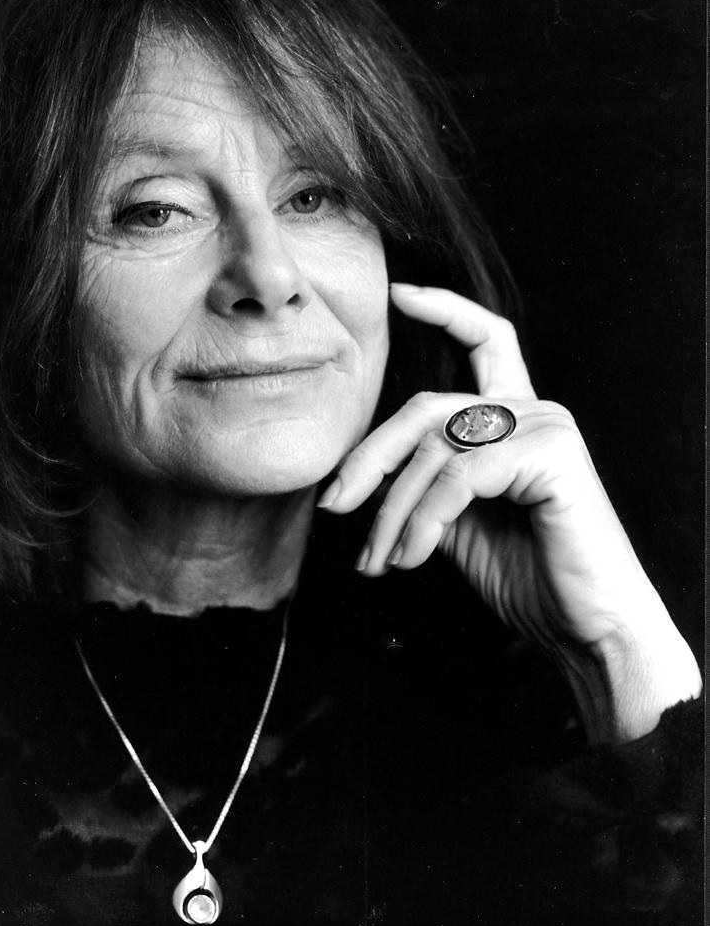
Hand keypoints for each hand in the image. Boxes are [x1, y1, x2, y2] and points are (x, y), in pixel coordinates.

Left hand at [318, 284, 700, 741]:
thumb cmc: (532, 577)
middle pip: (427, 407)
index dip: (444, 309)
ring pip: (434, 449)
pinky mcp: (550, 454)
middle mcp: (534, 411)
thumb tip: (364, 478)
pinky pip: (457, 477)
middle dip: (371, 457)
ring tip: (381, 560)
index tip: (398, 295)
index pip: (486, 340)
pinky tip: (413, 558)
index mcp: (516, 419)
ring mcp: (545, 427)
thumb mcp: (459, 522)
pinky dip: (423, 520)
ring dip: (394, 511)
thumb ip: (425, 484)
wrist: (589, 629)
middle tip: (335, 505)